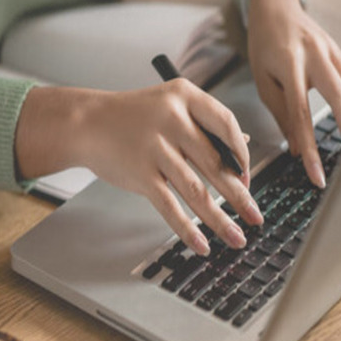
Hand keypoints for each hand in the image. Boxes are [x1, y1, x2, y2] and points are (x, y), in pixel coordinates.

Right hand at [74, 80, 262, 254]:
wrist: (85, 123)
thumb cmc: (130, 117)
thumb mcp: (170, 106)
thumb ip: (205, 123)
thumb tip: (244, 143)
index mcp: (185, 95)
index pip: (226, 123)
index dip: (241, 154)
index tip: (247, 177)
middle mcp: (172, 118)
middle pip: (215, 163)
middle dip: (239, 195)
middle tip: (255, 216)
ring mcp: (155, 147)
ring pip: (196, 190)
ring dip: (220, 219)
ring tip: (236, 238)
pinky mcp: (140, 172)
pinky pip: (169, 206)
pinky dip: (187, 228)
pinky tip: (201, 244)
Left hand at [247, 0, 340, 186]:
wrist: (276, 8)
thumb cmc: (265, 47)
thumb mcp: (263, 80)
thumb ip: (281, 114)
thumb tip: (297, 150)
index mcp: (288, 62)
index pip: (300, 112)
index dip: (309, 145)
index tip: (315, 171)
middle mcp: (315, 55)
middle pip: (338, 95)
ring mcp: (333, 52)